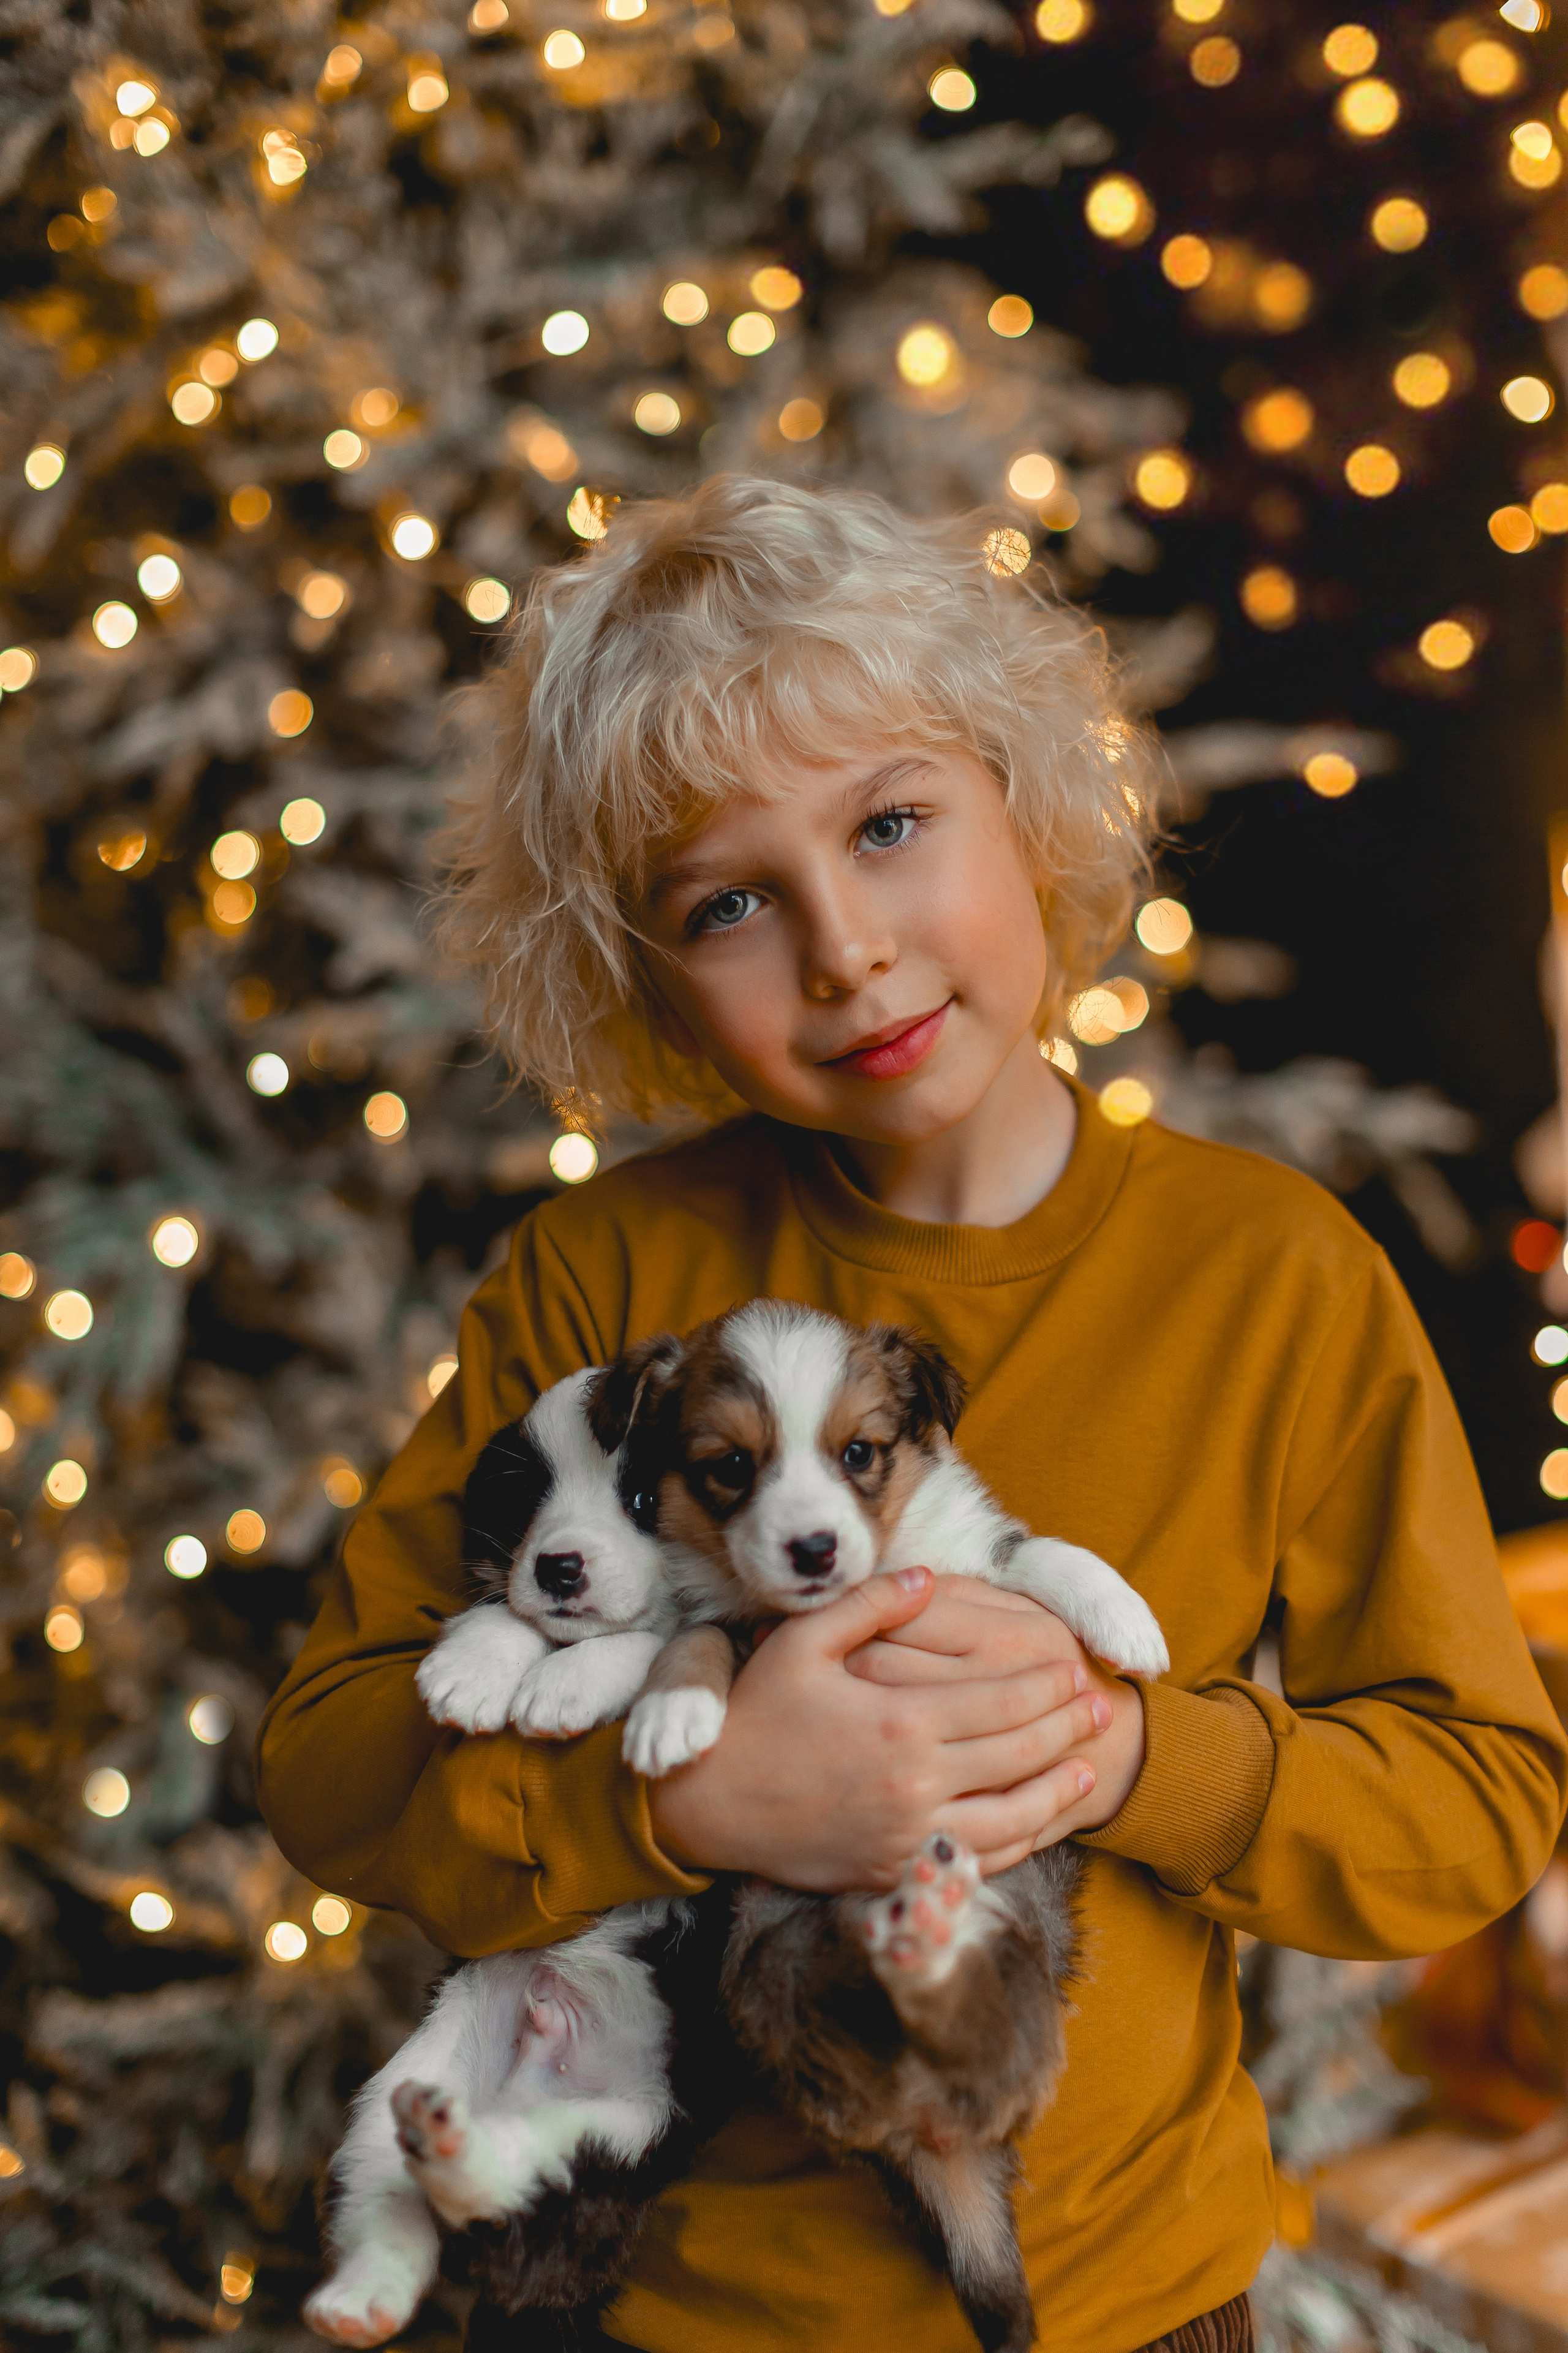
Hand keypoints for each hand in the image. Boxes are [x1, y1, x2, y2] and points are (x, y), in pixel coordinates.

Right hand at [644, 1566, 1113, 1891]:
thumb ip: (870, 1605)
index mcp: (901, 1722)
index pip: (1000, 1702)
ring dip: (1058, 1790)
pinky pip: (979, 1859)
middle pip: (1017, 1754)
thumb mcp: (802, 1643)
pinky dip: (1021, 1840)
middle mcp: (916, 1784)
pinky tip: (1039, 1821)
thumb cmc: (753, 1715)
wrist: (706, 1805)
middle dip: (1065, 1730)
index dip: (1045, 1687)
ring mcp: (910, 1835)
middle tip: (1102, 1709)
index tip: (1074, 1669)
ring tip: (1090, 1767)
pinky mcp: (898, 1870)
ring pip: (1013, 1817)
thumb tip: (929, 1579)